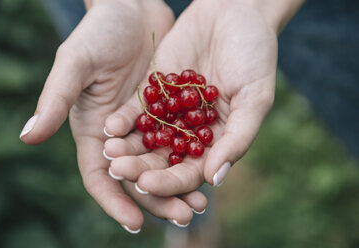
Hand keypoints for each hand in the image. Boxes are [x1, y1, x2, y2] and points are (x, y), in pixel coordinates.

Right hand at [20, 0, 206, 231]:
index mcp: (94, 131)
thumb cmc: (98, 32)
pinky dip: (192, 158)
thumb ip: (54, 99)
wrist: (132, 10)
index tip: (134, 223)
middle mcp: (120, 136)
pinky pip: (180, 142)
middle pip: (136, 178)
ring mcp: (146, 126)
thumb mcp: (75, 64)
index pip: (101, 176)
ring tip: (199, 203)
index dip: (114, 201)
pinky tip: (209, 170)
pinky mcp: (168, 113)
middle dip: (156, 199)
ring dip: (179, 185)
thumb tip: (27, 137)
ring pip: (161, 165)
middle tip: (181, 216)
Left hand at [103, 0, 277, 194]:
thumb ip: (237, 139)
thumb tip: (214, 180)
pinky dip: (124, 119)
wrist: (235, 13)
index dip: (170, 182)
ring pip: (146, 138)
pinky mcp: (155, 90)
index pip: (190, 172)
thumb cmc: (255, 57)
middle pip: (162, 159)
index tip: (147, 185)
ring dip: (127, 147)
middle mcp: (190, 132)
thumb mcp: (255, 98)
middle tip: (119, 170)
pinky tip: (109, 127)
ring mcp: (171, 112)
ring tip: (109, 152)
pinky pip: (138, 109)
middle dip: (140, 167)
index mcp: (215, 142)